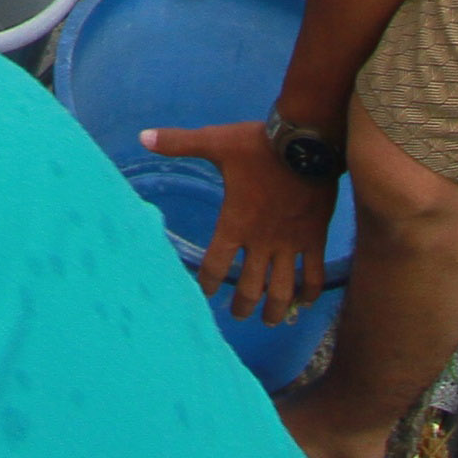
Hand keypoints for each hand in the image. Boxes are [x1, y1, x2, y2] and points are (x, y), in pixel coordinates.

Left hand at [144, 121, 335, 322]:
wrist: (307, 141)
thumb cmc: (257, 145)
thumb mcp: (215, 142)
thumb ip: (179, 143)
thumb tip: (143, 137)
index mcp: (235, 223)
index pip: (215, 265)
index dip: (206, 284)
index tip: (203, 294)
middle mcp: (262, 241)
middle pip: (250, 287)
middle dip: (242, 305)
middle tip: (237, 314)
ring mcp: (290, 243)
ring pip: (282, 289)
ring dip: (274, 308)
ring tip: (269, 320)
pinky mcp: (314, 238)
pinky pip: (315, 274)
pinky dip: (310, 292)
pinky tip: (304, 301)